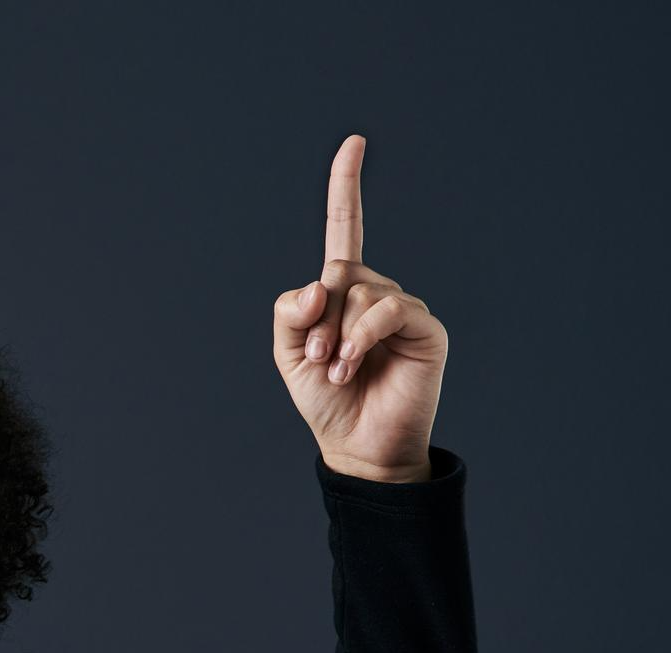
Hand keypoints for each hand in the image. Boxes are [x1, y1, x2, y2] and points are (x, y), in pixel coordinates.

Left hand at [272, 134, 448, 481]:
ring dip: (336, 335)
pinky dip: (360, 335)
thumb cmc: (326, 401)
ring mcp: (403, 309)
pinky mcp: (426, 328)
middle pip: (339, 271)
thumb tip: (318, 284)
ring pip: (360, 291)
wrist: (358, 445)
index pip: (346, 229)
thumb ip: (290, 315)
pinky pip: (388, 308)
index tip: (353, 143)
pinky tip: (352, 365)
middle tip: (315, 359)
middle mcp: (375, 293)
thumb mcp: (290, 356)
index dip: (346, 187)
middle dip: (316, 317)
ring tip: (335, 371)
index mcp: (342, 293)